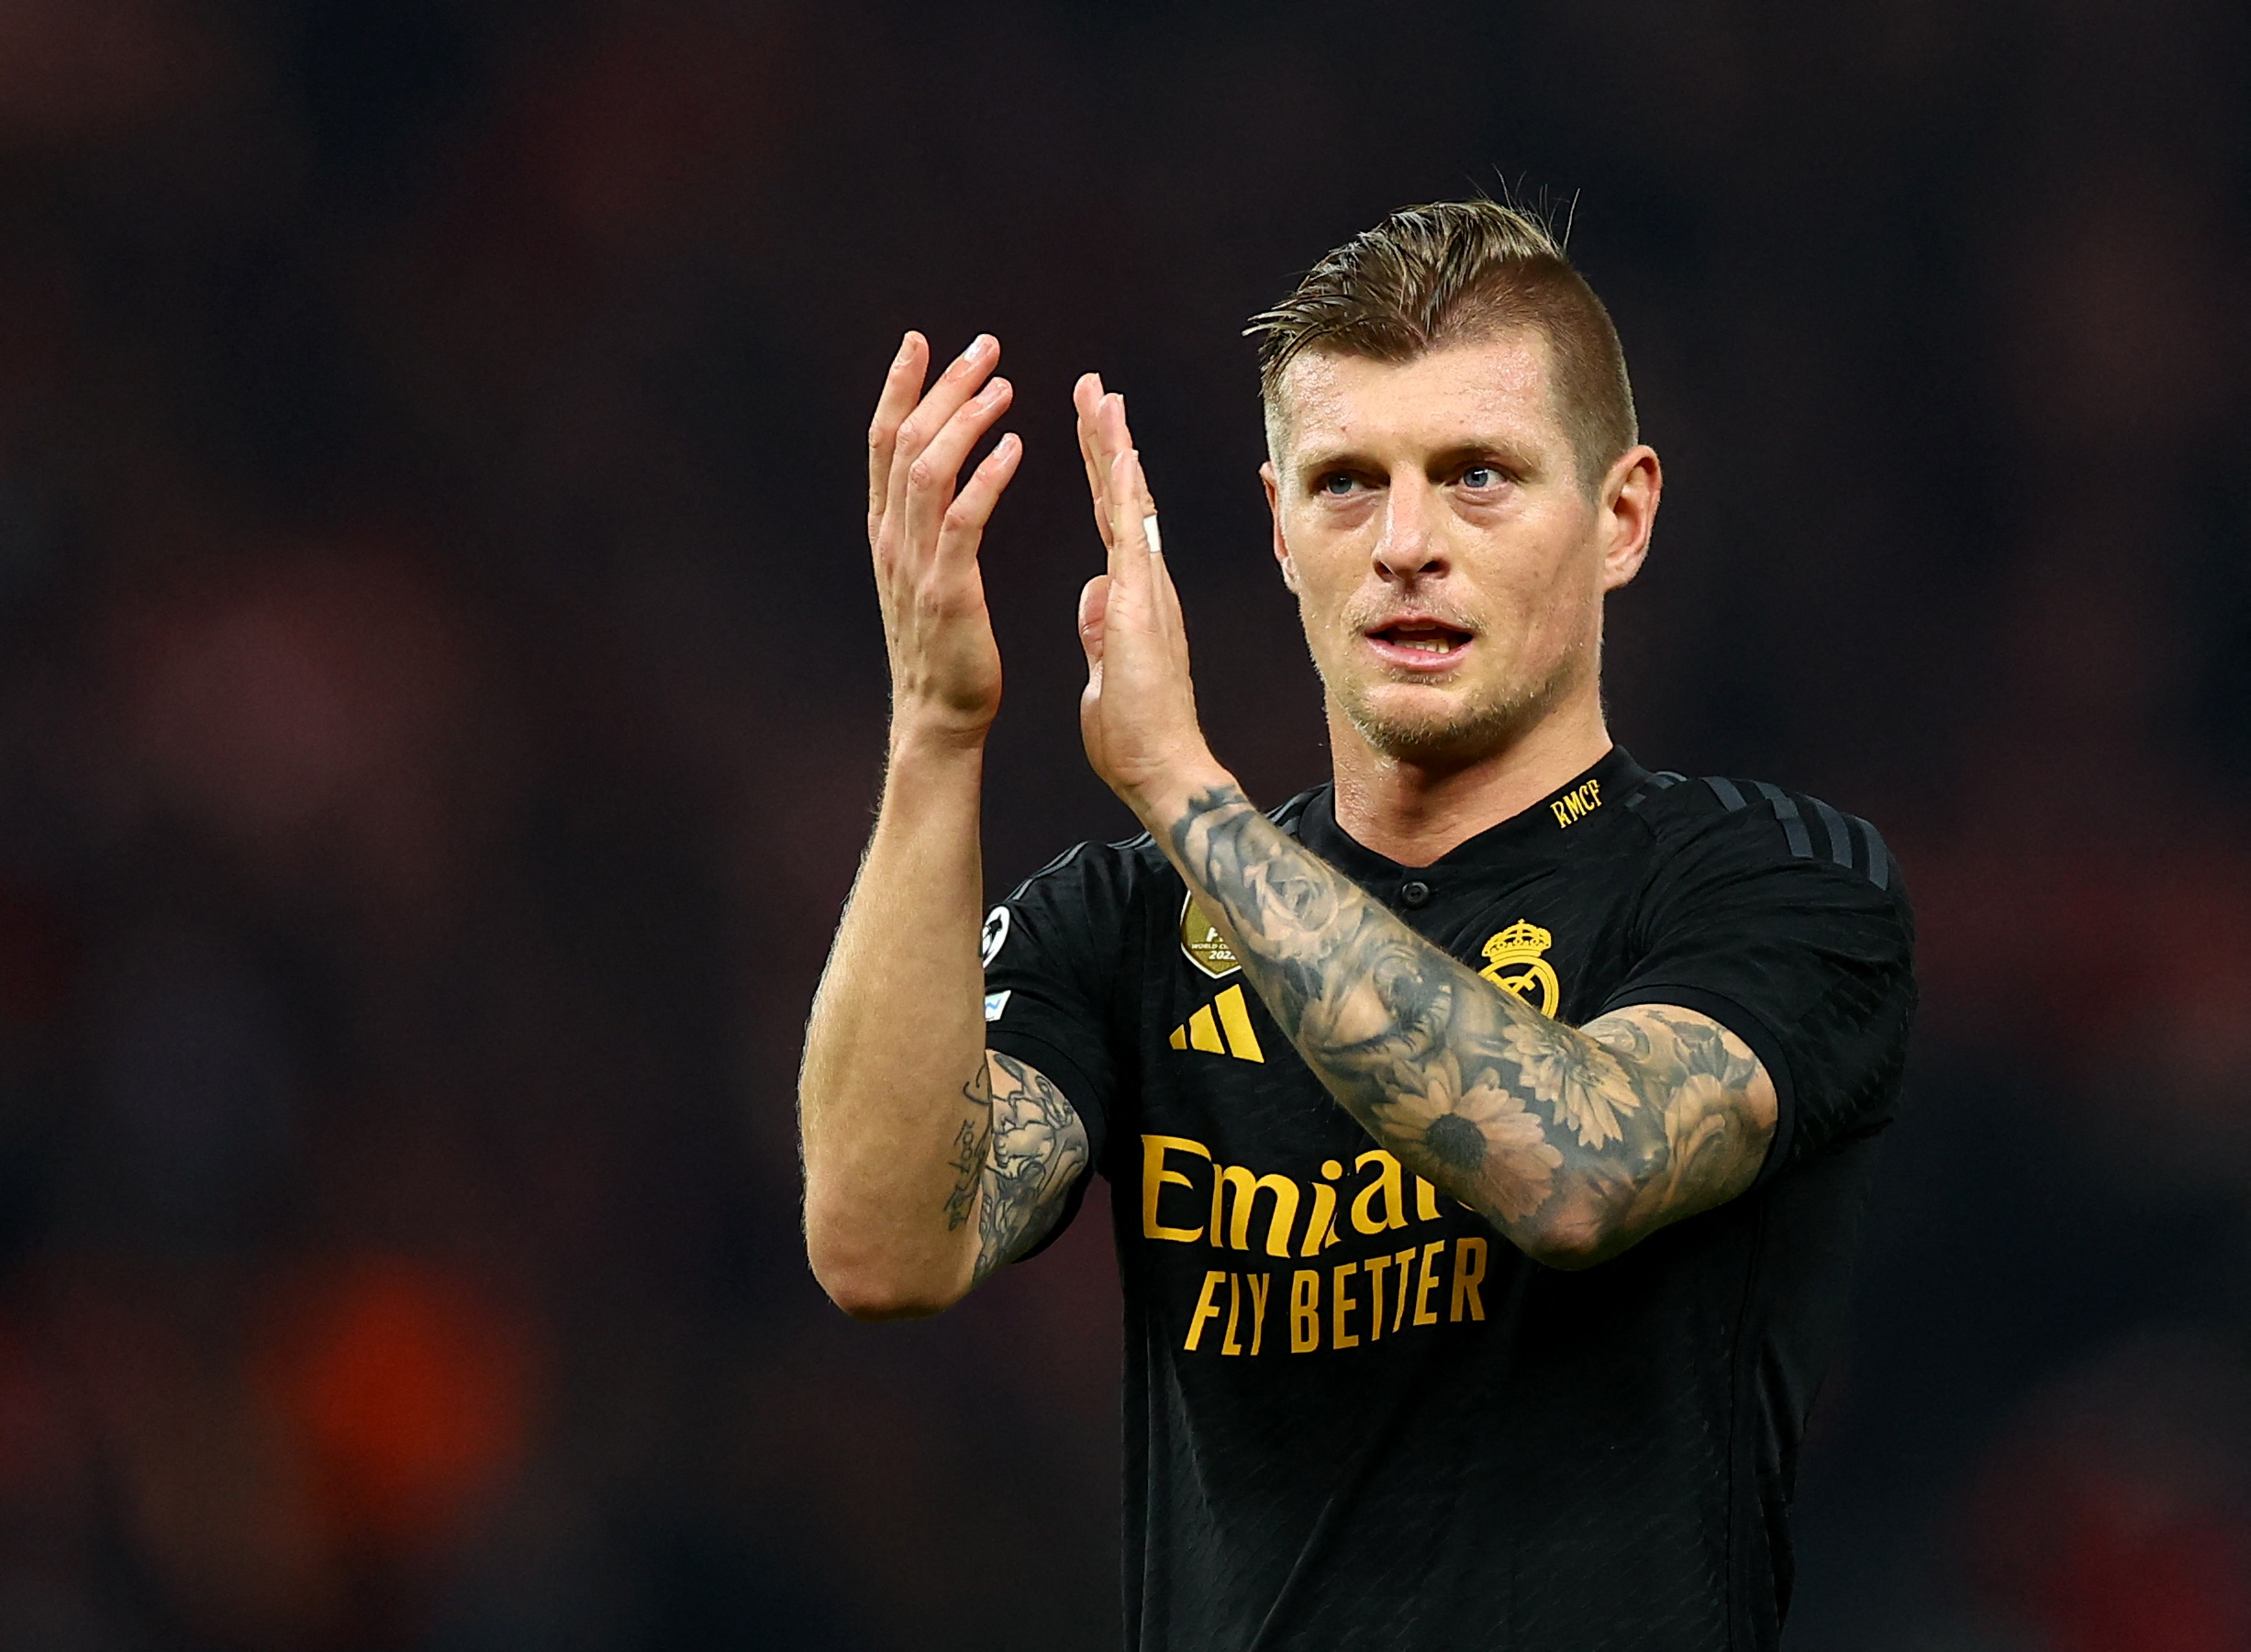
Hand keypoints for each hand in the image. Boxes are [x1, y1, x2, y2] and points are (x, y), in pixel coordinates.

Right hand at [867, 332, 1022, 749]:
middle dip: (943, 387)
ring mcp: (916, 565)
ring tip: (1003, 385)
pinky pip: (964, 521)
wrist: (940, 715)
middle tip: (984, 347)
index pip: (883, 442)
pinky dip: (987, 478)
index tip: (921, 342)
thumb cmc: (945, 647)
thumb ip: (926, 525)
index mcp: (887, 532)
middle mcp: (893, 539)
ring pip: (929, 470)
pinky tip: (1015, 447)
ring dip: (965, 420)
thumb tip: (936, 477)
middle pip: (905, 442)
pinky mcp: (948, 592)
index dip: (900, 388)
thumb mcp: (923, 573)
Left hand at [1071, 374, 1229, 820]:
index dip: (1098, 474)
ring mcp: (1148, 588)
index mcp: (1132, 597)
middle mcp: (1146, 582)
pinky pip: (1131, 533)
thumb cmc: (1136, 737)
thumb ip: (1099, 632)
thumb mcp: (1103, 673)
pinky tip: (1118, 448)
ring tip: (1100, 395)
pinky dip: (1123, 489)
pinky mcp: (1142, 602)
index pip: (1110, 521)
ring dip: (1113, 446)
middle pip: (1121, 497)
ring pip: (1129, 501)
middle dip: (1105, 441)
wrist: (1163, 770)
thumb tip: (1093, 600)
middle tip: (1092, 389)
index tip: (1090, 431)